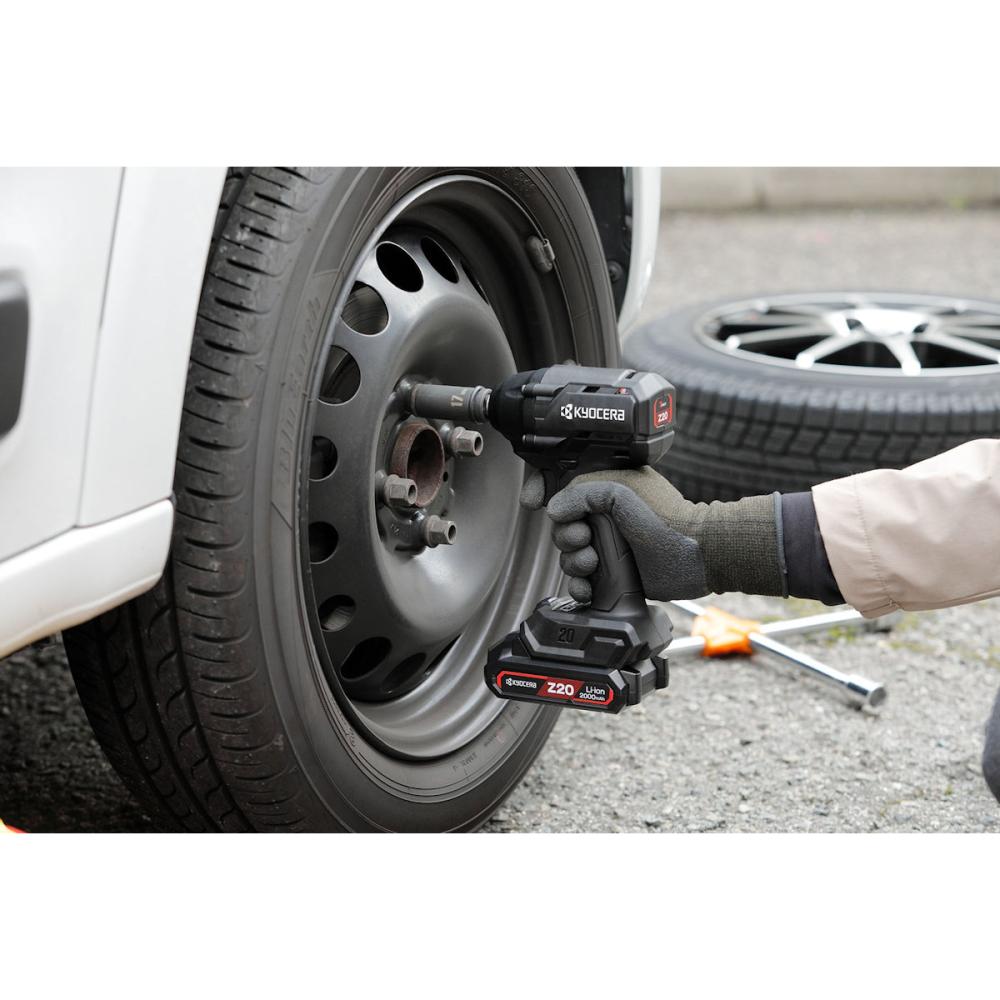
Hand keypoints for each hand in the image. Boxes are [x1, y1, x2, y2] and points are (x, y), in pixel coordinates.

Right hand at [520, 467, 783, 603]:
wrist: (694, 556)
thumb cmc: (666, 519)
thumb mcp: (620, 492)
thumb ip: (581, 493)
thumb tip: (554, 510)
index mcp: (607, 487)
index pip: (564, 486)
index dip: (544, 492)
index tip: (533, 502)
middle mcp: (606, 516)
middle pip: (562, 525)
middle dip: (566, 536)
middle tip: (584, 539)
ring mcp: (609, 545)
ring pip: (569, 554)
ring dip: (573, 561)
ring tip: (593, 563)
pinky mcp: (613, 573)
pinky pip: (583, 580)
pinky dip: (579, 585)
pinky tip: (587, 586)